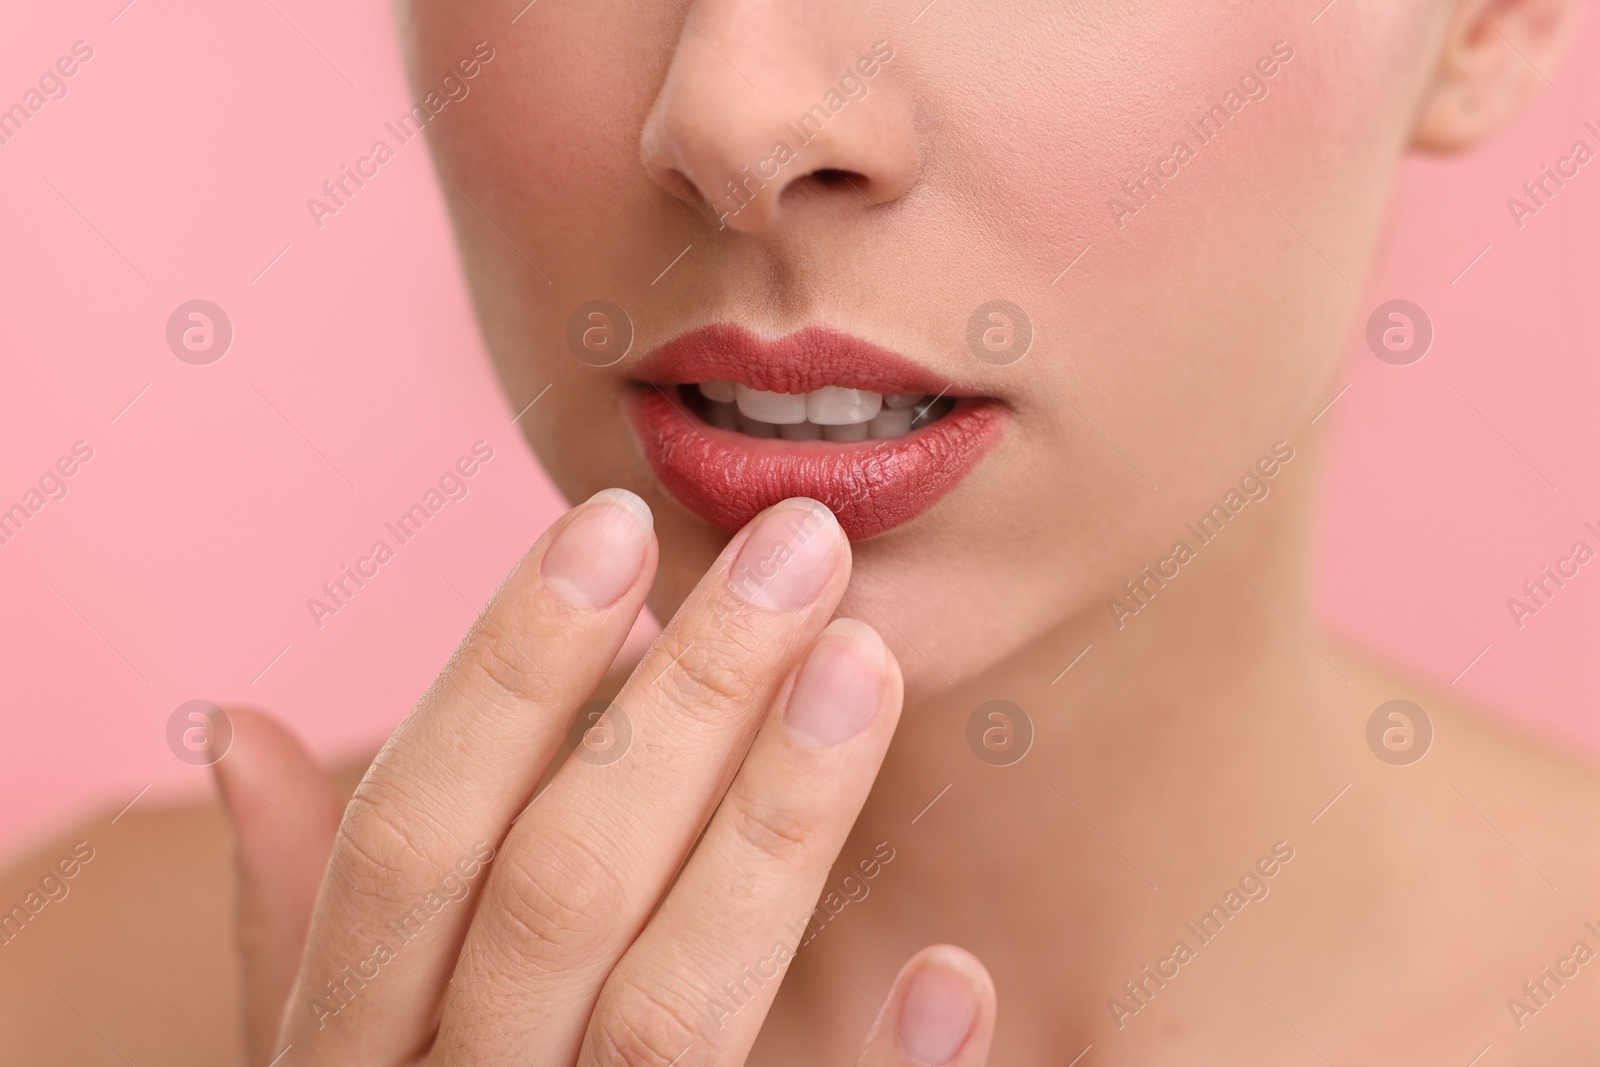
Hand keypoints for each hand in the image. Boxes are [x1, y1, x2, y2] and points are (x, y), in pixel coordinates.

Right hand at [213, 491, 995, 1065]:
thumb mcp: (335, 1048)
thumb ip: (301, 911)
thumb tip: (236, 724)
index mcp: (349, 1057)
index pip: (413, 839)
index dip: (505, 672)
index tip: (613, 522)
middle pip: (557, 895)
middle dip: (680, 706)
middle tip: (794, 550)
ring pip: (672, 1015)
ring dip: (775, 830)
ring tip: (865, 661)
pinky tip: (958, 973)